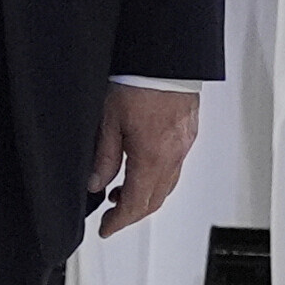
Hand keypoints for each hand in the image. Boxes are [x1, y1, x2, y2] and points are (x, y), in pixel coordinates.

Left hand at [95, 82, 201, 236]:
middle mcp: (173, 155)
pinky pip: (175, 166)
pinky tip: (144, 167)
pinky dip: (158, 176)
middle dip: (132, 214)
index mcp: (152, 157)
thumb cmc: (139, 79)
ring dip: (146, 195)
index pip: (135, 204)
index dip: (118, 222)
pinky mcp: (189, 132)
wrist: (165, 56)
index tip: (106, 229)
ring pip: (167, 185)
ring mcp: (184, 144)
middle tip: (112, 216)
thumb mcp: (109, 120)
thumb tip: (96, 182)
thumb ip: (104, 156)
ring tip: (122, 191)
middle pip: (154, 200)